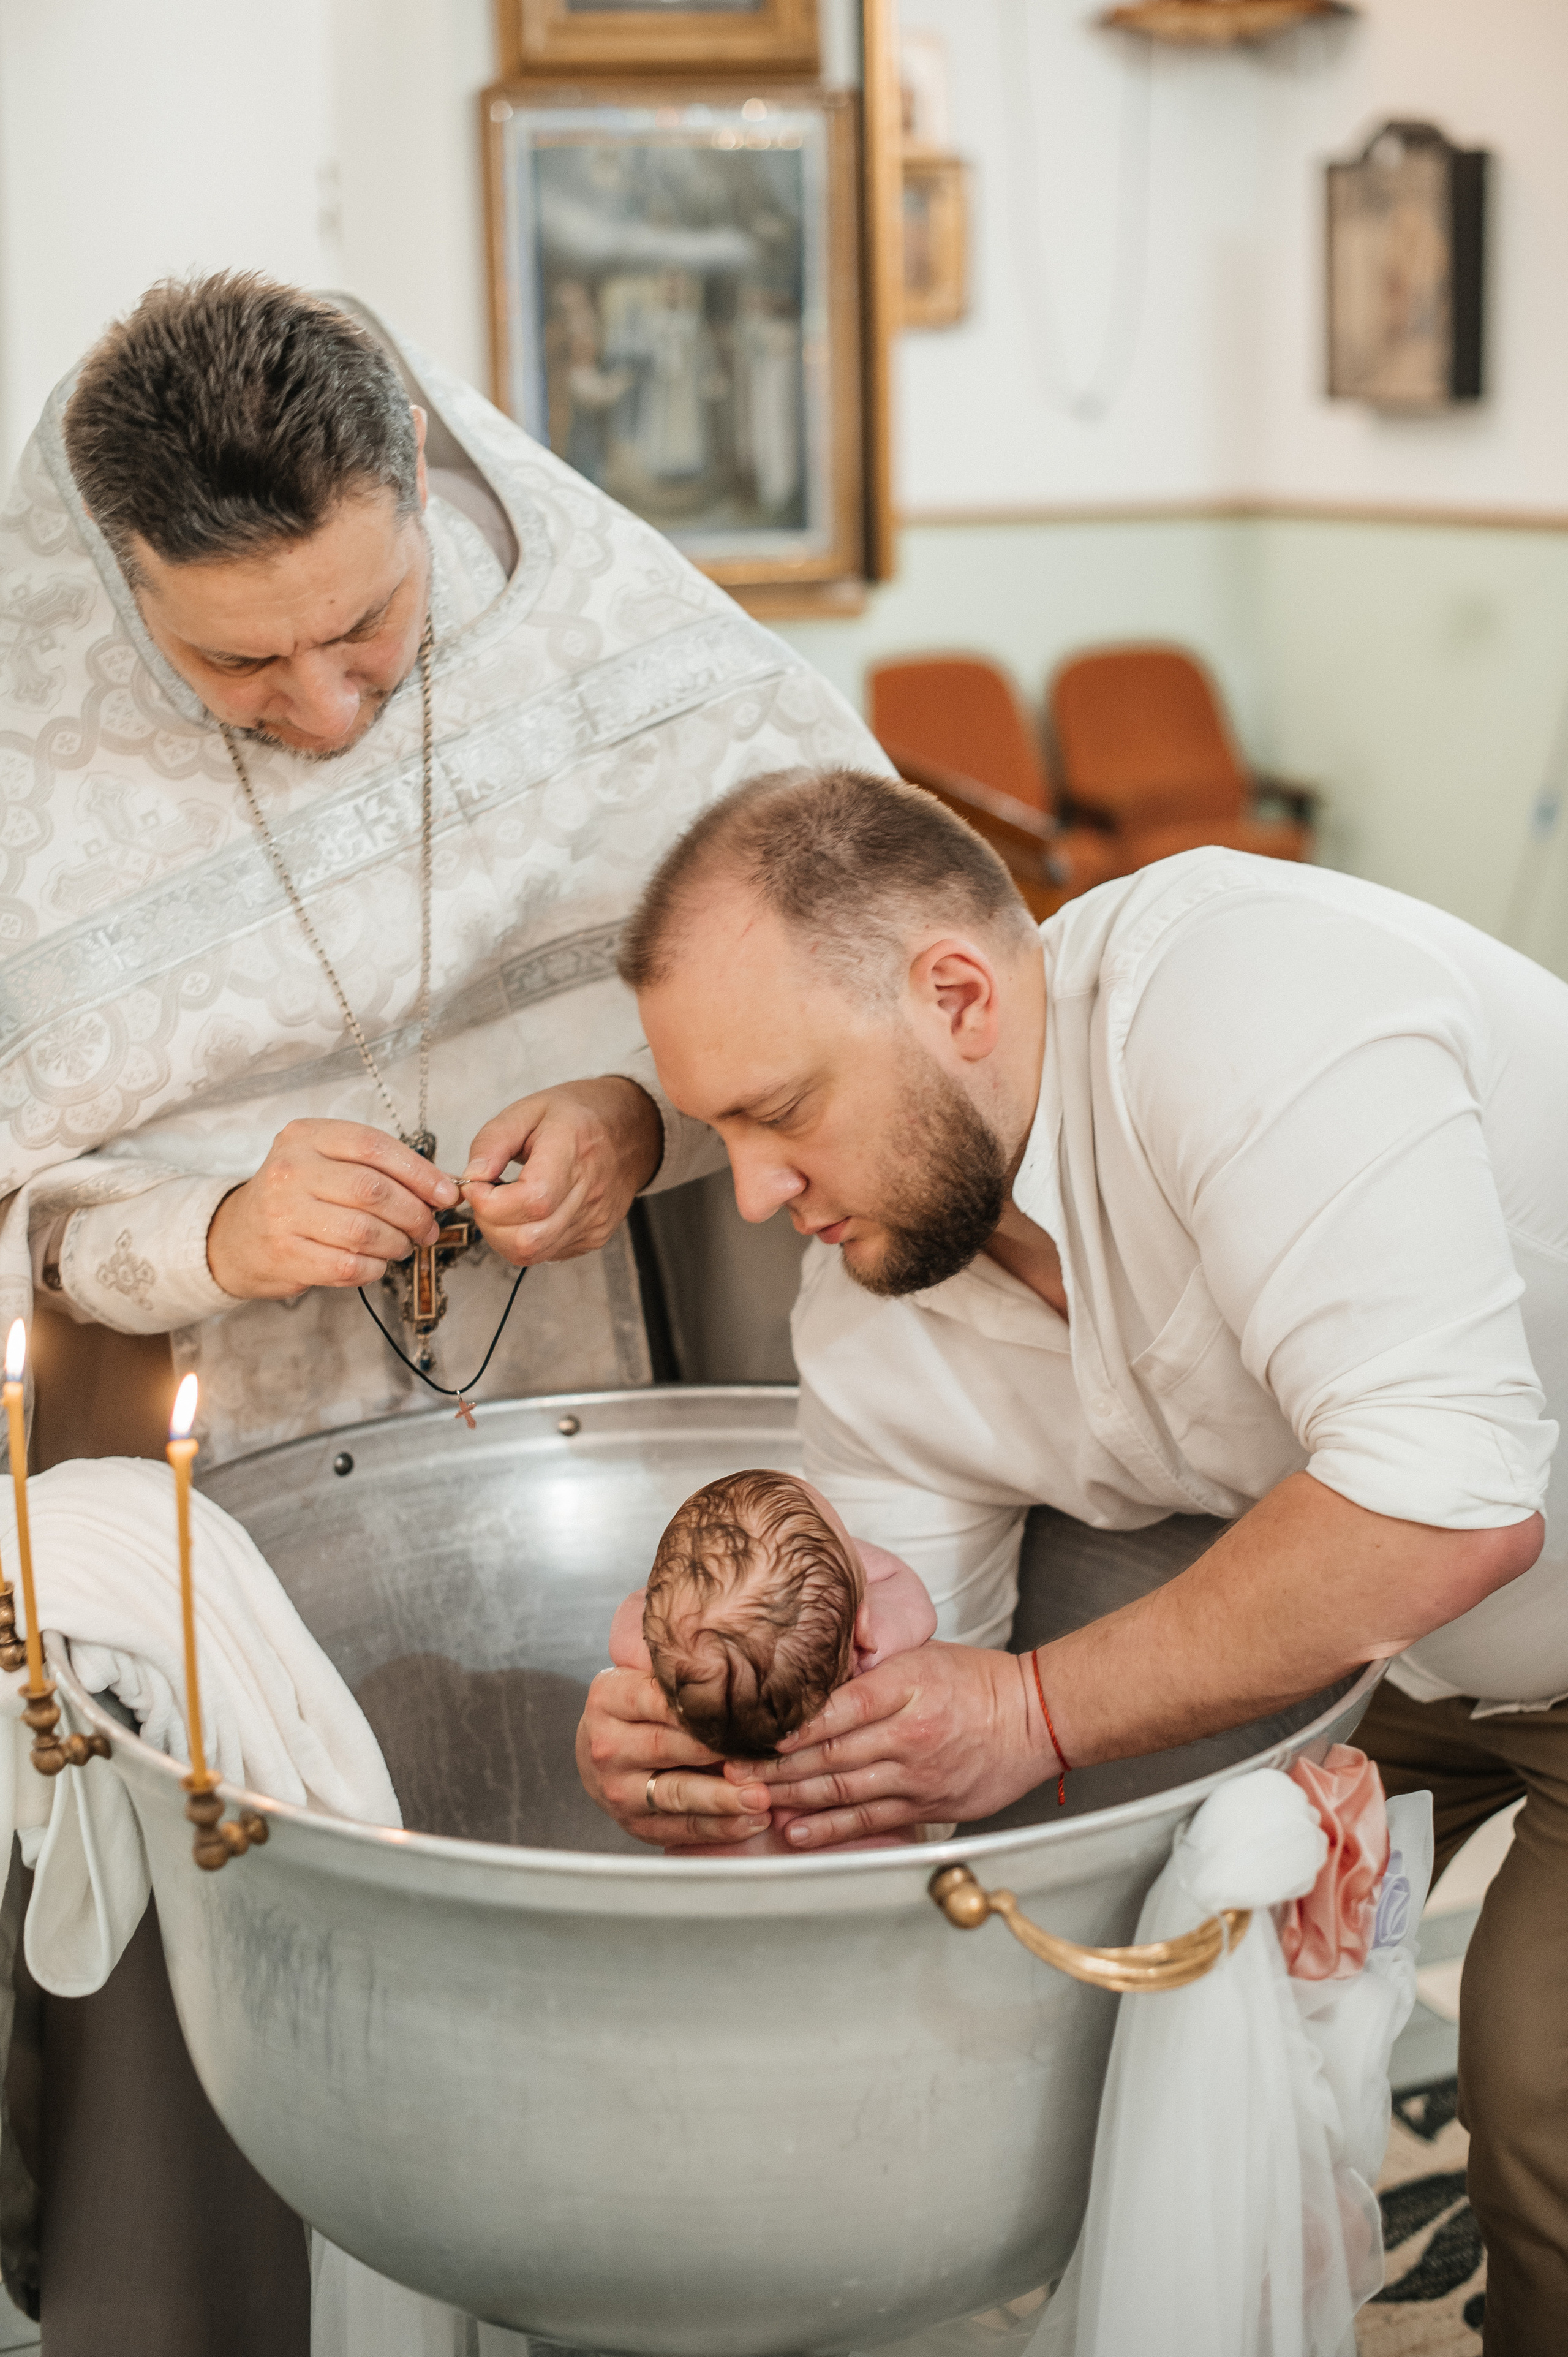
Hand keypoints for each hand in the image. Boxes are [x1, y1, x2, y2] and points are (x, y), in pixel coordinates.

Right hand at [206, 1120, 458, 1299]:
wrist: (236, 1236)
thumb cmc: (296, 1196)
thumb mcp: (326, 1161)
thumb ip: (376, 1166)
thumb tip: (440, 1186)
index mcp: (306, 1136)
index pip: (374, 1146)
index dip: (419, 1172)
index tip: (446, 1193)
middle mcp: (291, 1170)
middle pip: (373, 1190)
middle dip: (414, 1213)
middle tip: (428, 1227)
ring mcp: (284, 1213)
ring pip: (365, 1231)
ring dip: (398, 1243)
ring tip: (403, 1245)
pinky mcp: (285, 1254)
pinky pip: (349, 1266)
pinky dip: (375, 1268)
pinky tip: (377, 1263)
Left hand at [462, 1078, 662, 1266]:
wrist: (631, 1130)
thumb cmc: (579, 1116)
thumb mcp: (528, 1110)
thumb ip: (493, 1140)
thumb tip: (472, 1176)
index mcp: (574, 1151)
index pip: (531, 1201)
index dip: (490, 1202)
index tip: (476, 1184)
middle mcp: (589, 1192)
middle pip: (528, 1238)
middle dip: (489, 1222)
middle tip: (486, 1195)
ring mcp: (594, 1220)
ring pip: (533, 1252)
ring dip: (502, 1234)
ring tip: (504, 1202)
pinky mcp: (594, 1236)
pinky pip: (546, 1253)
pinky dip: (523, 1238)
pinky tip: (526, 1213)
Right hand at [577, 1666, 773, 1848]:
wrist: (600, 1750)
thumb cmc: (640, 1705)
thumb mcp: (645, 1675)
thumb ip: (677, 1667)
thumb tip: (728, 1645)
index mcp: (609, 1697)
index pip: (658, 1698)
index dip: (701, 1706)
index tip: (744, 1708)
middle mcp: (607, 1744)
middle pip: (667, 1747)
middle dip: (718, 1752)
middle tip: (761, 1755)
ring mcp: (618, 1789)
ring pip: (675, 1794)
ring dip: (722, 1799)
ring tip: (761, 1797)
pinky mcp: (634, 1824)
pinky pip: (680, 1829)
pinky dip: (719, 1828)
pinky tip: (751, 1820)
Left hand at [727, 1642, 1052, 1850]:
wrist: (1036, 1718)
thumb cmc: (976, 1681)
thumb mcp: (921, 1658)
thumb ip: (870, 1674)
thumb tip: (811, 1686)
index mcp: (906, 1687)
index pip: (837, 1707)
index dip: (790, 1725)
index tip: (750, 1731)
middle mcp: (909, 1733)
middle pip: (829, 1753)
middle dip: (774, 1765)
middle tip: (731, 1769)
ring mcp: (917, 1773)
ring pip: (841, 1789)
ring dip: (791, 1797)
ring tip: (750, 1800)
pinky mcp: (927, 1803)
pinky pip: (869, 1819)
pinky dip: (828, 1828)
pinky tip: (795, 1832)